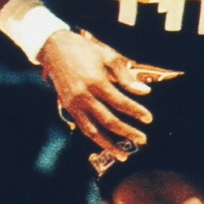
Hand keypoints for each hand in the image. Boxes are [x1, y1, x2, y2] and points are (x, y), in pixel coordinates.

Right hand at [37, 28, 180, 154]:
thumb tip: (145, 92)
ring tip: (125, 155)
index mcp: (95, 81)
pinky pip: (83, 127)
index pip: (120, 102)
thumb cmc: (85, 50)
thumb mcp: (108, 56)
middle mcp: (83, 96)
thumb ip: (126, 76)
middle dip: (127, 132)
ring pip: (93, 130)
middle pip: (108, 120)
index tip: (149, 119)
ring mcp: (73, 104)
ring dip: (110, 144)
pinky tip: (107, 144)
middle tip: (143, 139)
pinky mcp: (68, 108)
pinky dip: (96, 138)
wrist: (54, 47)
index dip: (136, 111)